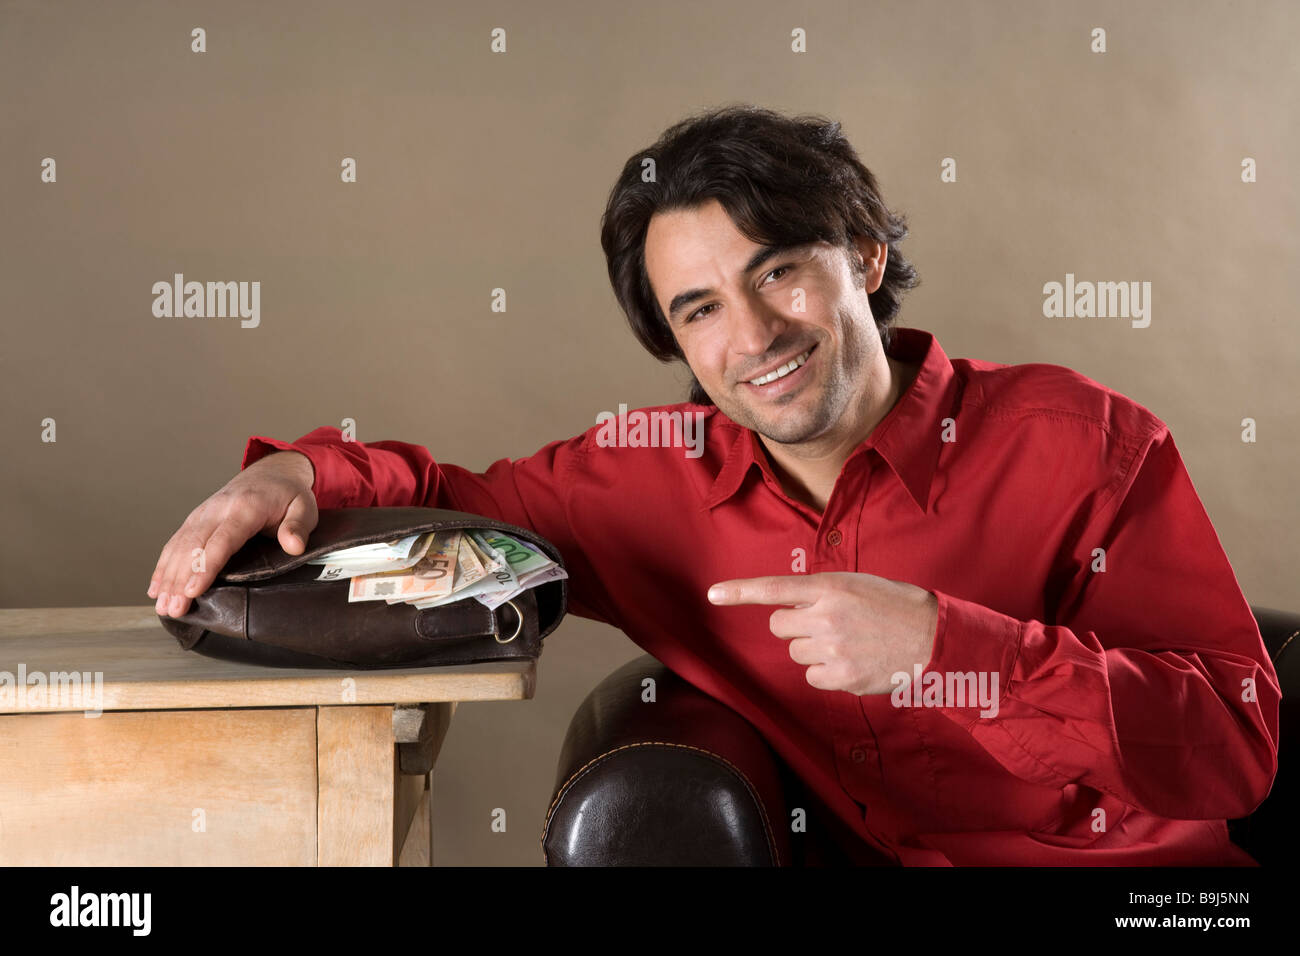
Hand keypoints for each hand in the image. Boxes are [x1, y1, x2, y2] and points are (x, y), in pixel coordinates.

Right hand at [148, 451, 317, 617]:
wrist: (271, 474)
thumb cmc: (288, 495)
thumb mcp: (303, 508)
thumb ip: (297, 527)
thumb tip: (294, 546)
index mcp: (245, 508)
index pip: (222, 540)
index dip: (206, 566)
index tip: (193, 590)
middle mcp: (217, 510)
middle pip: (193, 546)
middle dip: (180, 580)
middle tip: (174, 609)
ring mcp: (203, 514)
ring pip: (179, 546)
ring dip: (168, 577)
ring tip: (164, 606)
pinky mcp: (196, 520)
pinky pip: (175, 543)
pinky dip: (164, 566)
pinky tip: (157, 588)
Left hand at [707, 571, 938, 695]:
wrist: (934, 638)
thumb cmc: (897, 607)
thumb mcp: (859, 585)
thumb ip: (823, 592)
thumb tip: (792, 605)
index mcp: (831, 586)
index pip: (775, 588)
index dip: (740, 592)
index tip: (713, 594)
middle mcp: (826, 616)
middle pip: (779, 626)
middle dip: (794, 626)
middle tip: (824, 624)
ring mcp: (833, 648)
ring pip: (796, 653)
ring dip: (813, 649)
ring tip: (849, 642)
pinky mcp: (842, 677)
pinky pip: (813, 676)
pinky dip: (826, 672)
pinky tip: (853, 662)